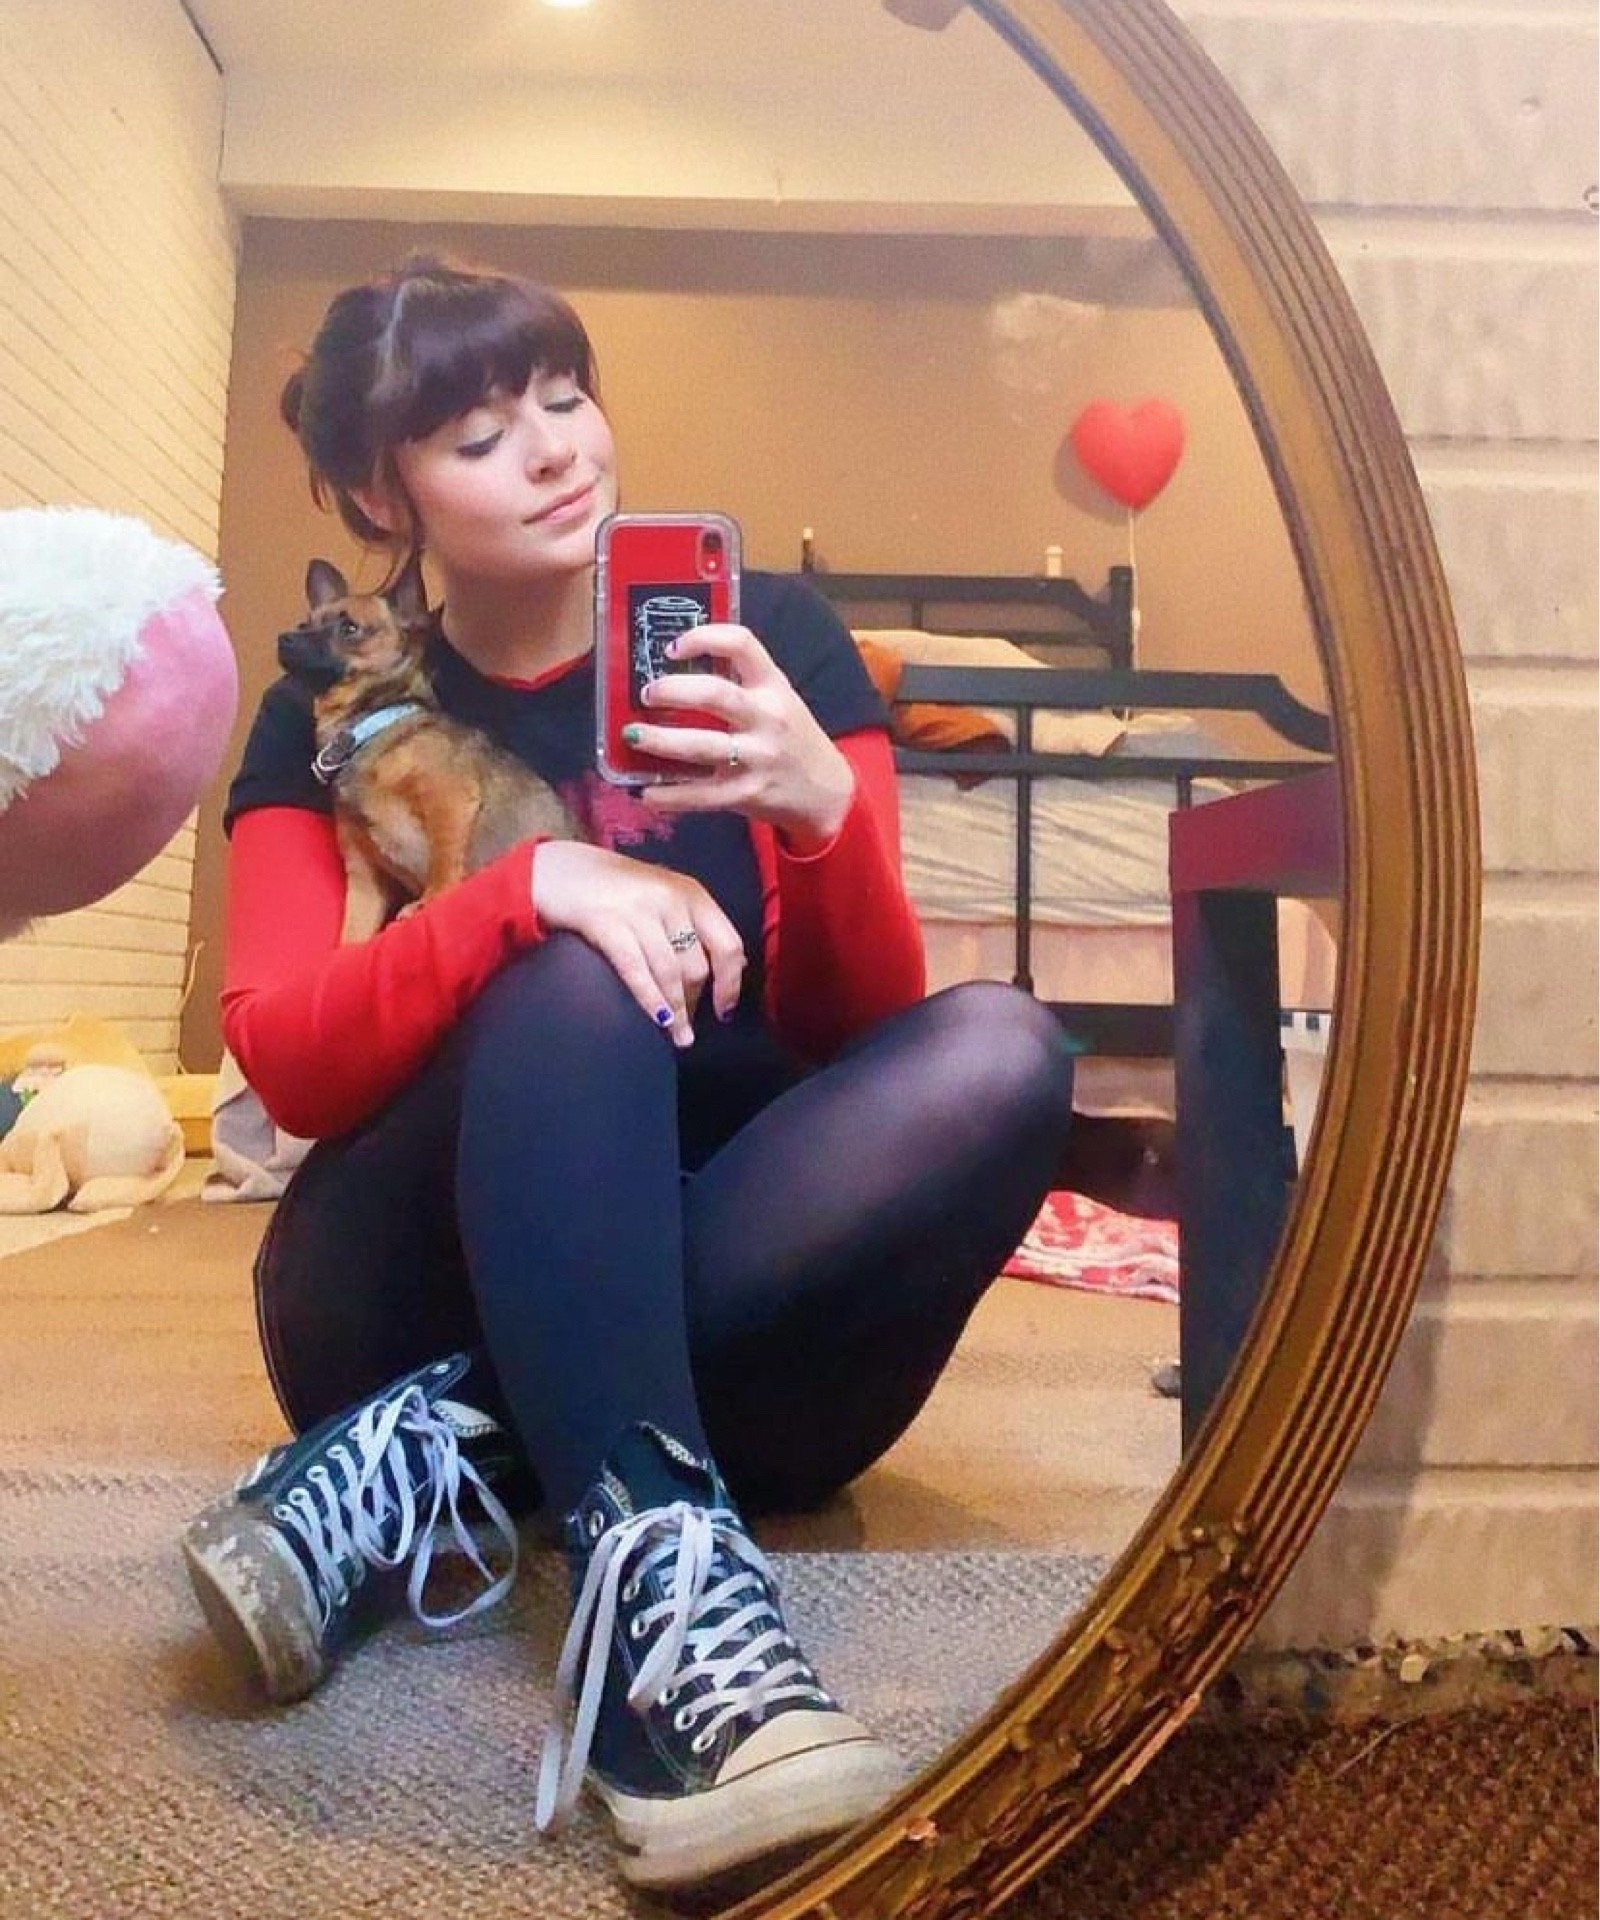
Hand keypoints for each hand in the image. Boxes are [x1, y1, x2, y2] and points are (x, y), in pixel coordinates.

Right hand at [530, 841, 744, 1046]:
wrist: (558, 869)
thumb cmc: (614, 888)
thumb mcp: (662, 894)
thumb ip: (691, 924)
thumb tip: (729, 968)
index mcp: (691, 893)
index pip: (727, 945)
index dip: (730, 983)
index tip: (724, 1011)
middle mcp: (671, 899)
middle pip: (696, 966)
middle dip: (695, 1003)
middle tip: (687, 1028)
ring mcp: (638, 910)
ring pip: (670, 973)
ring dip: (677, 1011)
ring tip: (677, 1037)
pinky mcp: (605, 922)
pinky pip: (636, 970)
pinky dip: (650, 999)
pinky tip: (658, 1019)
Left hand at [624, 625, 855, 851]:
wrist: (826, 791)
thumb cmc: (790, 738)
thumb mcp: (777, 699)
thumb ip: (738, 682)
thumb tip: (671, 670)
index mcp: (773, 685)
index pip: (741, 643)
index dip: (703, 637)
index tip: (672, 647)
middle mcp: (768, 717)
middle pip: (716, 695)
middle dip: (673, 690)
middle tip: (647, 694)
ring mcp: (759, 757)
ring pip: (702, 746)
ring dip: (661, 741)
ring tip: (633, 736)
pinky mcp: (748, 793)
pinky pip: (702, 795)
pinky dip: (670, 796)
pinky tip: (646, 794)